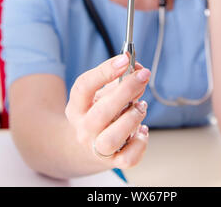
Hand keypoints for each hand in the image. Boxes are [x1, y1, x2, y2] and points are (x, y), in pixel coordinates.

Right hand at [65, 54, 149, 168]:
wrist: (87, 147)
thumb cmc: (98, 112)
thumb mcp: (100, 93)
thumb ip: (118, 80)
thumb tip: (139, 70)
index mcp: (77, 106)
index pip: (84, 87)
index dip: (104, 71)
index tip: (124, 59)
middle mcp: (84, 129)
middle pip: (102, 112)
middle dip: (126, 90)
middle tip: (143, 76)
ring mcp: (97, 147)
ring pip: (112, 138)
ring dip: (132, 117)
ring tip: (140, 106)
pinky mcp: (113, 161)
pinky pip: (128, 158)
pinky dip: (140, 143)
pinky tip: (142, 129)